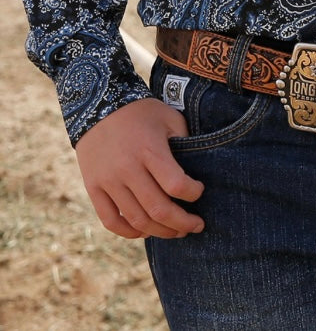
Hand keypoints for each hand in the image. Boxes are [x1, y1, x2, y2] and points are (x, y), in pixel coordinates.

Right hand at [75, 97, 205, 238]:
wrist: (97, 104)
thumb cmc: (141, 112)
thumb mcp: (169, 117)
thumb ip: (184, 142)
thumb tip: (198, 169)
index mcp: (150, 149)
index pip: (176, 184)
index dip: (193, 193)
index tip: (199, 190)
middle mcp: (127, 168)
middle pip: (158, 209)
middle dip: (182, 223)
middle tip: (196, 226)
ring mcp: (108, 181)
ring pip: (137, 220)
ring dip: (160, 231)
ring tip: (176, 231)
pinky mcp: (94, 187)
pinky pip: (111, 221)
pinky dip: (129, 233)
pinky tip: (145, 232)